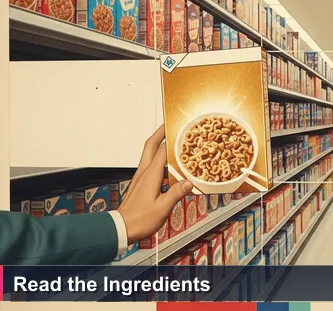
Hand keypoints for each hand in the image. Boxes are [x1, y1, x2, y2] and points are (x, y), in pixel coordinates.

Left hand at [118, 125, 192, 243]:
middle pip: (150, 146)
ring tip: (171, 142)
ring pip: (149, 154)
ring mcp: (140, 177)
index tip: (180, 130)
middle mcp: (144, 173)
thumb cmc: (140, 220)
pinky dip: (158, 159)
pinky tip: (167, 165)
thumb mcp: (162, 208)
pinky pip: (149, 165)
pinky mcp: (140, 183)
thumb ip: (176, 193)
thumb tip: (189, 182)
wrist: (121, 228)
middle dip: (159, 133)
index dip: (171, 139)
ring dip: (158, 144)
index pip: (162, 151)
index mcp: (151, 176)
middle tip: (169, 125)